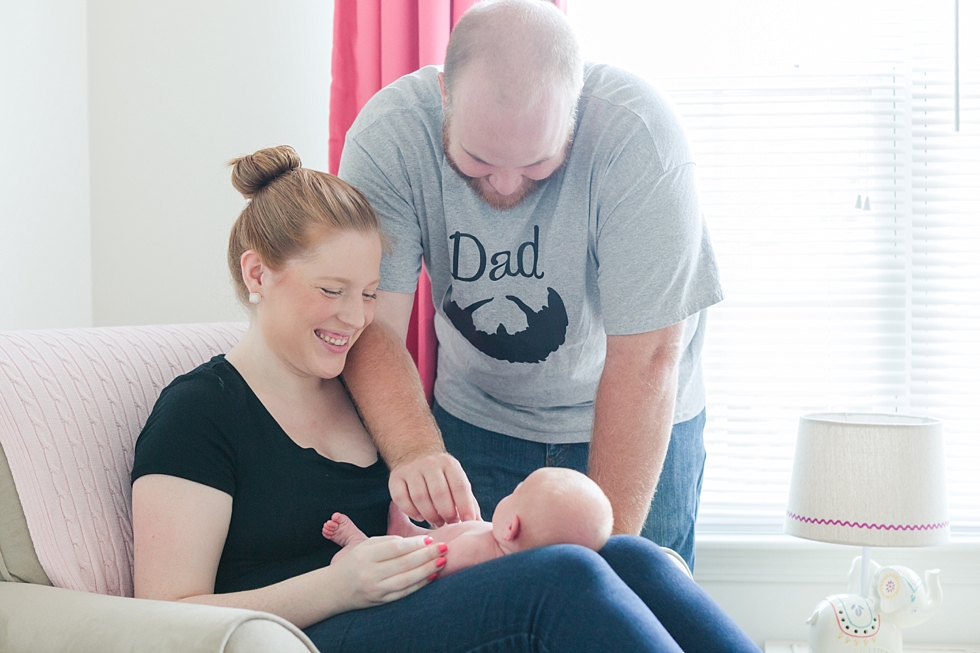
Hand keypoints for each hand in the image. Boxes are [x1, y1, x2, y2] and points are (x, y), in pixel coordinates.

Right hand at [330, 535, 447, 610]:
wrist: (335, 589)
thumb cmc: (354, 562)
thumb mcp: (366, 545)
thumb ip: (388, 542)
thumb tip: (414, 542)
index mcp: (366, 555)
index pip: (396, 548)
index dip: (415, 544)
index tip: (431, 540)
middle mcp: (370, 573)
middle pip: (404, 564)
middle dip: (427, 555)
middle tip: (444, 548)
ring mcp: (376, 590)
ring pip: (407, 580)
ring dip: (427, 570)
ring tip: (442, 561)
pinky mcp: (382, 601)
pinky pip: (405, 593)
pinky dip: (420, 584)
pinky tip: (432, 576)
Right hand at [389, 452, 479, 526]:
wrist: (415, 452)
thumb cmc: (442, 475)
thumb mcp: (456, 480)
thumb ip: (468, 500)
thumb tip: (478, 523)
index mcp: (449, 464)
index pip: (460, 486)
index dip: (465, 506)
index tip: (467, 521)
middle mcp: (430, 464)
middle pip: (439, 494)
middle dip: (446, 514)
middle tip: (449, 523)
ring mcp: (411, 469)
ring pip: (420, 498)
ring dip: (430, 516)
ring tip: (436, 521)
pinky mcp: (395, 477)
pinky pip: (402, 499)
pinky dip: (412, 512)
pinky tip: (420, 516)